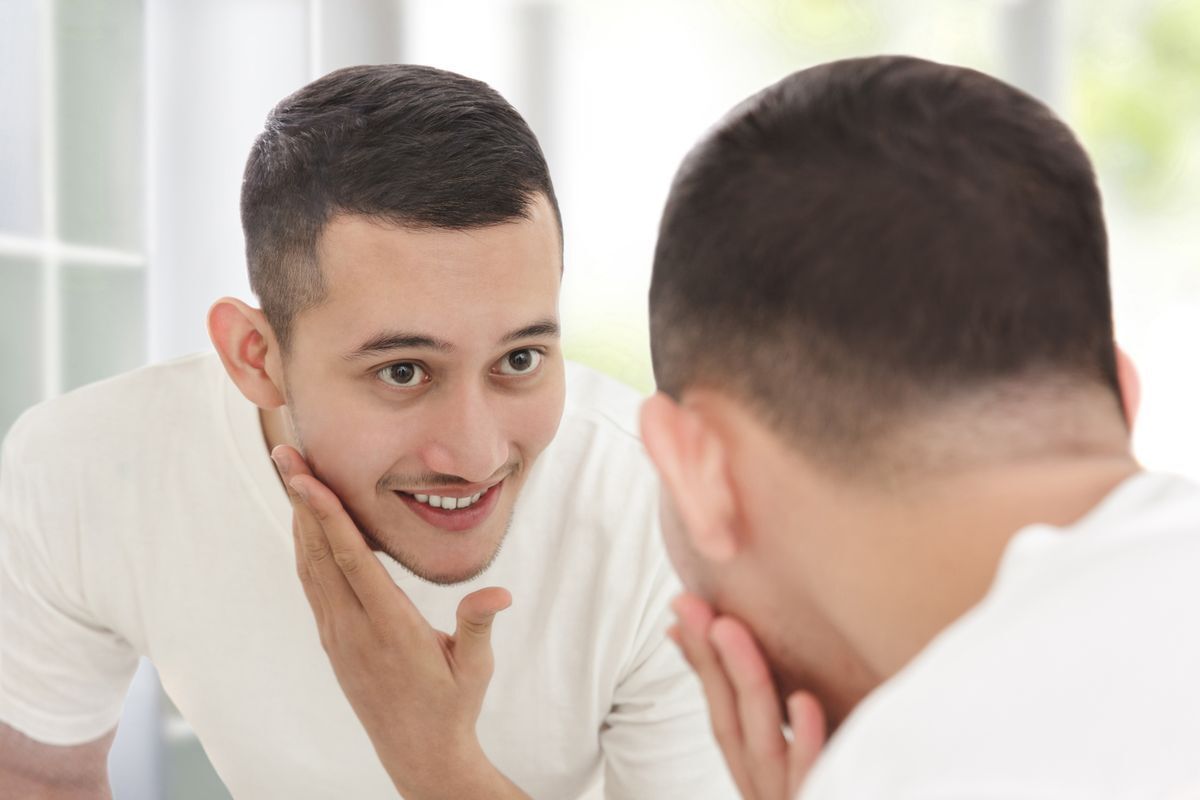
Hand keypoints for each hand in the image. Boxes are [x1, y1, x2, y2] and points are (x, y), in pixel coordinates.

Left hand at [271, 445, 528, 799]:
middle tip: (284, 454)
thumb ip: (478, 625)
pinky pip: (313, 585)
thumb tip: (499, 594)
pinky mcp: (334, 641)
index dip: (327, 514)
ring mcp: (338, 635)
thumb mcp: (475, 667)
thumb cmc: (452, 706)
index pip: (352, 559)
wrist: (418, 754)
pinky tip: (307, 527)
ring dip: (300, 519)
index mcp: (389, 628)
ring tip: (292, 476)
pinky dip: (306, 547)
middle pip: (319, 552)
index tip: (306, 477)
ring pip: (310, 566)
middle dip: (300, 500)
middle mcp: (354, 628)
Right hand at [669, 593, 825, 799]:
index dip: (698, 662)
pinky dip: (808, 746)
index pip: (721, 714)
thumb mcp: (793, 767)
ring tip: (732, 631)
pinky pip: (815, 782)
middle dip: (711, 664)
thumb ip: (765, 717)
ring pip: (762, 747)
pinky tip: (805, 702)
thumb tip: (730, 657)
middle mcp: (767, 794)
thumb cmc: (828, 796)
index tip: (682, 608)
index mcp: (759, 780)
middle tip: (699, 608)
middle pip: (732, 726)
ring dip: (747, 686)